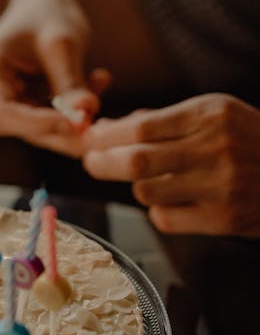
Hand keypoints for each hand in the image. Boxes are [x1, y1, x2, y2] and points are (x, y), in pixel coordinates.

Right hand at [0, 0, 105, 155]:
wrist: (44, 3)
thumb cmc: (48, 12)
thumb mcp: (62, 42)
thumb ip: (71, 82)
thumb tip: (85, 117)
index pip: (3, 114)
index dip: (39, 125)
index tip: (78, 122)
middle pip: (23, 128)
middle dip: (65, 130)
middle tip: (102, 124)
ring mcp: (4, 102)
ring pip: (41, 130)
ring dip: (76, 120)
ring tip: (101, 85)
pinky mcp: (23, 109)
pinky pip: (51, 122)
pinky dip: (77, 110)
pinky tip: (100, 81)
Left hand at [82, 94, 259, 236]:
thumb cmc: (247, 140)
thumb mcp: (212, 115)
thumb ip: (160, 121)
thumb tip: (106, 130)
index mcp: (209, 115)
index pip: (140, 127)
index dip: (105, 137)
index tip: (89, 140)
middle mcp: (214, 148)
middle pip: (136, 161)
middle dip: (102, 163)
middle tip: (91, 163)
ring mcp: (219, 186)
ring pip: (146, 191)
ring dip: (137, 186)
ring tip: (149, 179)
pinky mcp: (221, 219)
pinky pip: (164, 218)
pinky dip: (159, 210)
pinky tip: (173, 200)